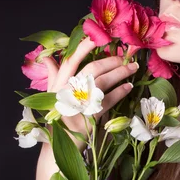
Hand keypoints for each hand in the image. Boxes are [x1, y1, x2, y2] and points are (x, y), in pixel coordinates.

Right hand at [41, 37, 138, 152]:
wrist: (61, 141)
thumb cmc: (57, 115)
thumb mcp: (51, 94)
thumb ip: (52, 74)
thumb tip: (47, 56)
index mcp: (59, 83)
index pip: (71, 60)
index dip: (84, 47)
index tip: (97, 38)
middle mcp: (69, 91)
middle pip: (93, 68)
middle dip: (111, 60)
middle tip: (126, 57)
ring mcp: (81, 103)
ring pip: (103, 82)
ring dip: (120, 73)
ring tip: (133, 68)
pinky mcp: (91, 116)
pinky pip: (109, 100)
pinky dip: (120, 92)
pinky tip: (129, 86)